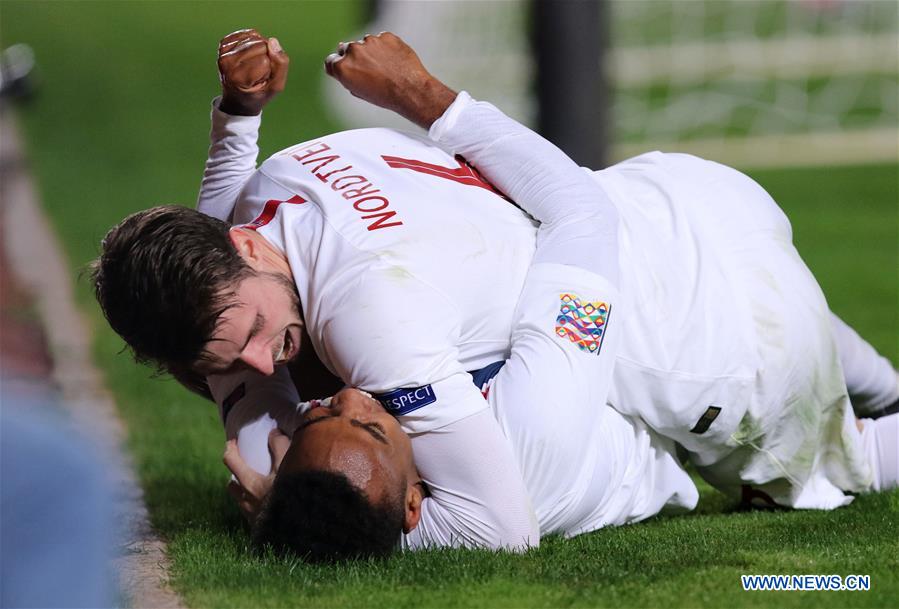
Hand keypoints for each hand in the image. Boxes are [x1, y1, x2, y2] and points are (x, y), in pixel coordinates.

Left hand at [217, 28, 288, 115]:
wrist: (237, 98)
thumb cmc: (258, 93)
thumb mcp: (275, 87)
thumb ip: (281, 65)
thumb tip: (273, 41)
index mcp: (238, 78)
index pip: (265, 60)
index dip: (270, 68)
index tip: (261, 79)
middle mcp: (227, 63)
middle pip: (260, 45)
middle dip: (266, 56)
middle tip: (259, 71)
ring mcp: (223, 52)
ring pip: (255, 37)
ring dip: (261, 48)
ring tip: (254, 63)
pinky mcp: (224, 43)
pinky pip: (248, 33)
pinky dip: (254, 42)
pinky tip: (250, 54)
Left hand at [223, 429, 289, 523]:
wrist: (297, 529)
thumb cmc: (290, 496)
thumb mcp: (287, 468)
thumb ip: (280, 447)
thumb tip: (274, 432)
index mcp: (249, 483)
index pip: (230, 460)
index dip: (229, 448)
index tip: (233, 441)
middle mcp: (245, 500)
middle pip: (231, 484)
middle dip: (236, 474)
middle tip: (247, 466)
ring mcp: (251, 515)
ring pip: (240, 500)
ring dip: (245, 491)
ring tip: (259, 484)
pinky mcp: (258, 527)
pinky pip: (251, 512)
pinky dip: (255, 504)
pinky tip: (270, 502)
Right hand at [324, 32, 456, 128]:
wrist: (410, 90)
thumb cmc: (385, 95)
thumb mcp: (358, 91)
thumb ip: (346, 75)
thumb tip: (342, 62)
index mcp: (343, 67)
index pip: (330, 60)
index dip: (338, 66)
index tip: (346, 69)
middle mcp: (353, 51)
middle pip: (347, 49)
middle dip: (355, 58)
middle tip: (369, 70)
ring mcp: (370, 41)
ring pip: (365, 44)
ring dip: (371, 52)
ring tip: (384, 68)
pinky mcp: (385, 36)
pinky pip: (381, 40)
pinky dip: (385, 48)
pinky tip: (392, 61)